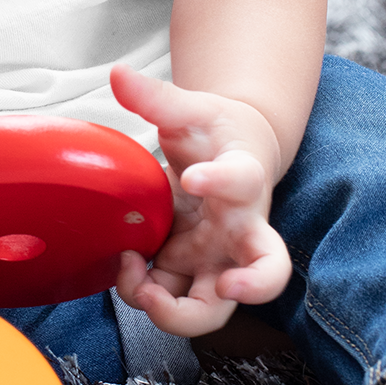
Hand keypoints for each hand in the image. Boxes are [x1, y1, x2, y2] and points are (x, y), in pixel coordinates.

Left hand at [109, 66, 291, 337]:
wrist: (230, 154)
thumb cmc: (214, 134)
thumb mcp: (189, 110)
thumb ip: (156, 97)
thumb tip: (118, 73)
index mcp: (243, 178)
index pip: (244, 180)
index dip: (221, 181)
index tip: (192, 176)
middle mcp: (241, 229)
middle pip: (267, 273)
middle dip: (248, 288)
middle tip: (222, 286)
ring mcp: (216, 257)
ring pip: (214, 309)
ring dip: (176, 311)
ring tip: (140, 283)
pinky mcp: (189, 272)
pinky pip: (172, 300)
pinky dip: (144, 295)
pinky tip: (125, 264)